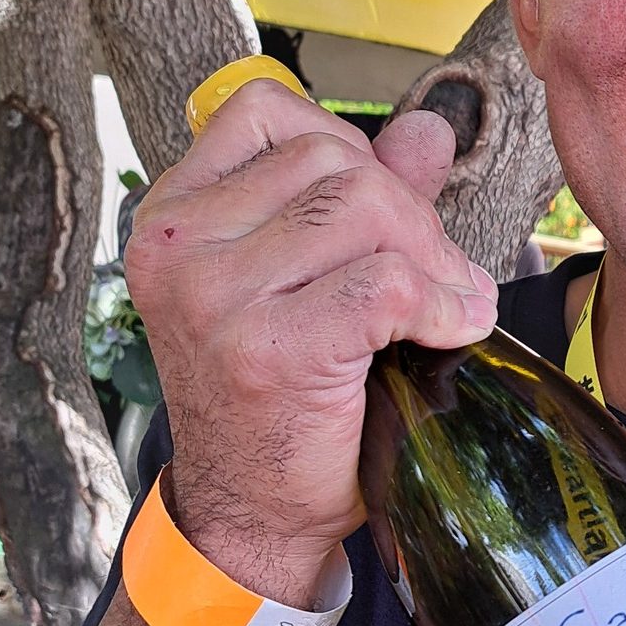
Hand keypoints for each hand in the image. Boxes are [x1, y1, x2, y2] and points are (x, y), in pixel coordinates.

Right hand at [125, 82, 497, 602]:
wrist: (252, 515)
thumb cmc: (281, 395)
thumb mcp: (308, 278)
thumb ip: (362, 195)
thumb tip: (427, 129)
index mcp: (170, 215)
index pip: (268, 110)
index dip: (349, 149)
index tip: (381, 215)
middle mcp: (175, 246)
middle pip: (334, 161)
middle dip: (410, 213)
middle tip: (437, 277)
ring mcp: (213, 297)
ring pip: (365, 210)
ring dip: (434, 257)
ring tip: (451, 305)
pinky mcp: (269, 349)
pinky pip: (388, 284)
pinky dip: (443, 304)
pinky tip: (456, 331)